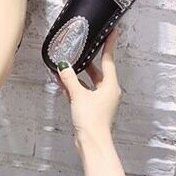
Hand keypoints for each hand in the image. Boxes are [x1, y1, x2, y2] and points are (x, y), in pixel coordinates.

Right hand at [56, 29, 120, 148]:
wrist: (92, 143)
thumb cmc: (92, 121)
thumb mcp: (78, 95)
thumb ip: (69, 79)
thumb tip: (63, 66)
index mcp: (110, 85)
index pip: (109, 60)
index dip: (109, 45)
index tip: (112, 32)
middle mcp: (107, 91)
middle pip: (97, 71)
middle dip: (87, 61)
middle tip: (82, 48)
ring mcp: (100, 100)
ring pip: (88, 82)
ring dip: (77, 75)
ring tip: (65, 65)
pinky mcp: (92, 108)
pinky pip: (82, 92)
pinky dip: (74, 87)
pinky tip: (63, 82)